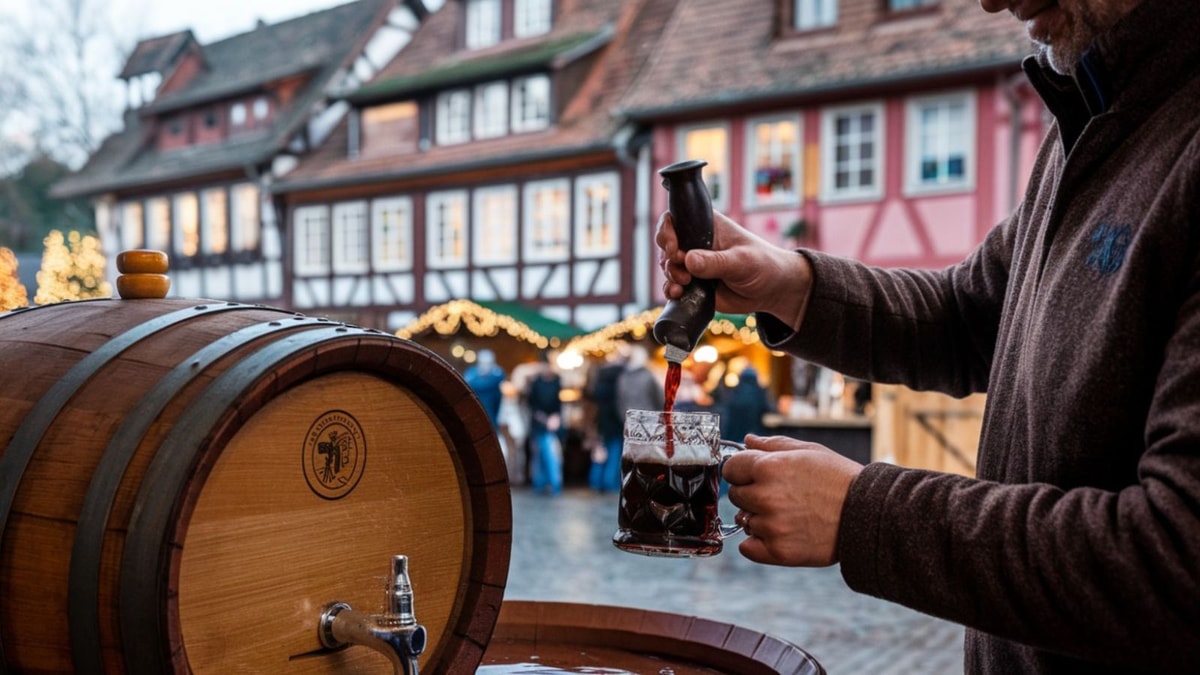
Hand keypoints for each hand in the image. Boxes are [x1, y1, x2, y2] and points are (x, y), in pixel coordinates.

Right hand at [655, 211, 813, 328]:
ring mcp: (694, 263)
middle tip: (682, 270)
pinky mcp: (695, 283)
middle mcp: (697, 242)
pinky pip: (673, 285)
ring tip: (685, 284)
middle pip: (666, 244)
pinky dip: (671, 290)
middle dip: (668, 258)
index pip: (676, 219)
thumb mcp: (741, 261)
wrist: (772, 291)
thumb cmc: (762, 265)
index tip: (676, 250)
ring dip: (670, 276)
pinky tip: (678, 294)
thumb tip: (688, 260)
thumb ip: (716, 262)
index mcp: (707, 225)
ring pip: (668, 266)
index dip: (668, 232)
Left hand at [723, 434, 863, 565]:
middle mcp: (766, 497)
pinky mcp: (779, 551)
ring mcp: (772, 526)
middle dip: (751, 494)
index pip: (731, 469)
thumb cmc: (839, 479)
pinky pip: (748, 548)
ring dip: (759, 518)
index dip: (742, 471)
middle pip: (736, 496)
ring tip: (788, 515)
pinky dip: (757, 544)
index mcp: (769, 468)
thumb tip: (747, 441)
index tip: (754, 475)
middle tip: (779, 496)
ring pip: (745, 521)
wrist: (868, 514)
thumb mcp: (808, 451)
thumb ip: (773, 446)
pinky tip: (778, 534)